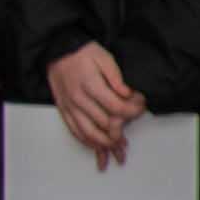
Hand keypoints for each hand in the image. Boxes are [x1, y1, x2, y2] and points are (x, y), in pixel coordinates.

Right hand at [47, 43, 144, 163]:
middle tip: (131, 129)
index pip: (116, 107)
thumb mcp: (104, 57)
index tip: (141, 107)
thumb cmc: (82, 52)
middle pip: (104, 123)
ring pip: (88, 133)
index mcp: (90, 84)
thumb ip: (116, 77)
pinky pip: (75, 131)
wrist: (57, 50)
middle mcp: (79, 98)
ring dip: (105, 143)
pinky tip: (97, 146)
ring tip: (117, 149)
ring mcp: (70, 106)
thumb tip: (128, 94)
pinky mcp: (63, 110)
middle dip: (122, 130)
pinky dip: (87, 141)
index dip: (132, 110)